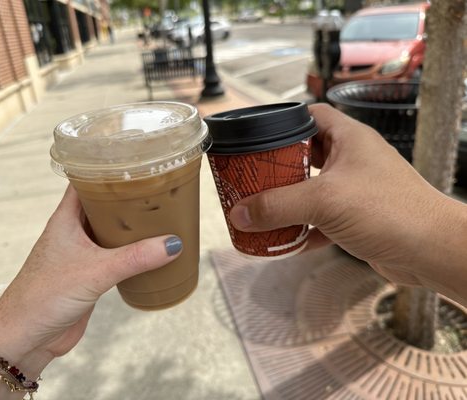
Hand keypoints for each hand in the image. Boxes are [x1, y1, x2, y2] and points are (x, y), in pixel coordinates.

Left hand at [0, 185, 181, 398]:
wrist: (26, 337)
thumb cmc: (45, 297)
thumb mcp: (96, 271)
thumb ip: (136, 258)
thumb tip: (173, 243)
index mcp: (65, 219)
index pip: (86, 182)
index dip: (107, 169)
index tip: (134, 162)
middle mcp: (72, 232)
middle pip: (102, 205)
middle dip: (127, 198)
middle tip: (157, 188)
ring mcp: (80, 254)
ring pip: (109, 231)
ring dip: (130, 226)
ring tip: (159, 215)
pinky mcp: (88, 275)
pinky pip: (114, 256)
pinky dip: (130, 251)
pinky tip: (149, 251)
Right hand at [229, 104, 466, 303]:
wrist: (431, 251)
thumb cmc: (391, 211)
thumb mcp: (324, 201)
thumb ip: (277, 206)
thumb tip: (239, 214)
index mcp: (349, 138)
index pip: (311, 115)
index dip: (284, 121)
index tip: (258, 136)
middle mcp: (352, 160)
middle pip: (305, 155)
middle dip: (278, 168)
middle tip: (253, 178)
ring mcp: (355, 190)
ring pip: (311, 189)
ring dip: (288, 202)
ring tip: (261, 210)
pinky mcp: (356, 218)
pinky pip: (320, 219)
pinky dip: (303, 229)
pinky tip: (286, 241)